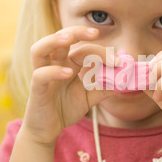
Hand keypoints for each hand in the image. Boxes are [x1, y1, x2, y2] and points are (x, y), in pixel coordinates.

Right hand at [23, 26, 114, 145]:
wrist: (47, 130)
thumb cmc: (65, 109)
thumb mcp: (89, 98)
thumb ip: (104, 88)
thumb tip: (124, 81)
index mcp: (67, 64)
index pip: (83, 48)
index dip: (101, 51)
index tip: (118, 61)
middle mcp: (54, 65)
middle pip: (60, 39)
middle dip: (77, 31)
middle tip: (96, 32)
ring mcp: (43, 75)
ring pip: (40, 50)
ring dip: (53, 41)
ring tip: (69, 38)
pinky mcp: (37, 90)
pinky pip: (40, 75)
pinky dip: (53, 72)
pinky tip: (68, 73)